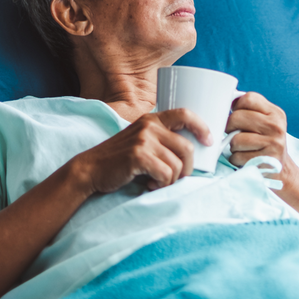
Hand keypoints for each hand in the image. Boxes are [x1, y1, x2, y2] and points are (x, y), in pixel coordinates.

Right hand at [73, 109, 212, 194]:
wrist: (90, 169)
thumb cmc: (119, 159)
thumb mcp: (140, 140)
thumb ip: (160, 139)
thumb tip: (191, 151)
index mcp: (152, 119)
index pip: (185, 113)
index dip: (202, 126)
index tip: (208, 141)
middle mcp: (149, 126)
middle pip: (187, 148)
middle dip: (186, 169)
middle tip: (175, 179)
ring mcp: (144, 140)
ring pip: (177, 165)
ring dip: (171, 180)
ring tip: (157, 183)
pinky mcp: (138, 156)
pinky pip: (166, 174)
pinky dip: (161, 185)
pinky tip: (149, 185)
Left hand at [225, 92, 298, 189]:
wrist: (281, 170)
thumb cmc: (266, 143)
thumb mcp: (265, 122)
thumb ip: (250, 110)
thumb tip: (225, 100)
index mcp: (275, 113)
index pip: (248, 98)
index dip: (236, 107)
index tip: (238, 116)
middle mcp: (276, 126)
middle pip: (236, 117)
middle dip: (230, 127)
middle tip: (236, 134)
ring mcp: (273, 143)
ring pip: (235, 139)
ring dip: (233, 146)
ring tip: (243, 148)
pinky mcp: (265, 160)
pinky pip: (236, 156)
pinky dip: (236, 159)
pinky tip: (246, 158)